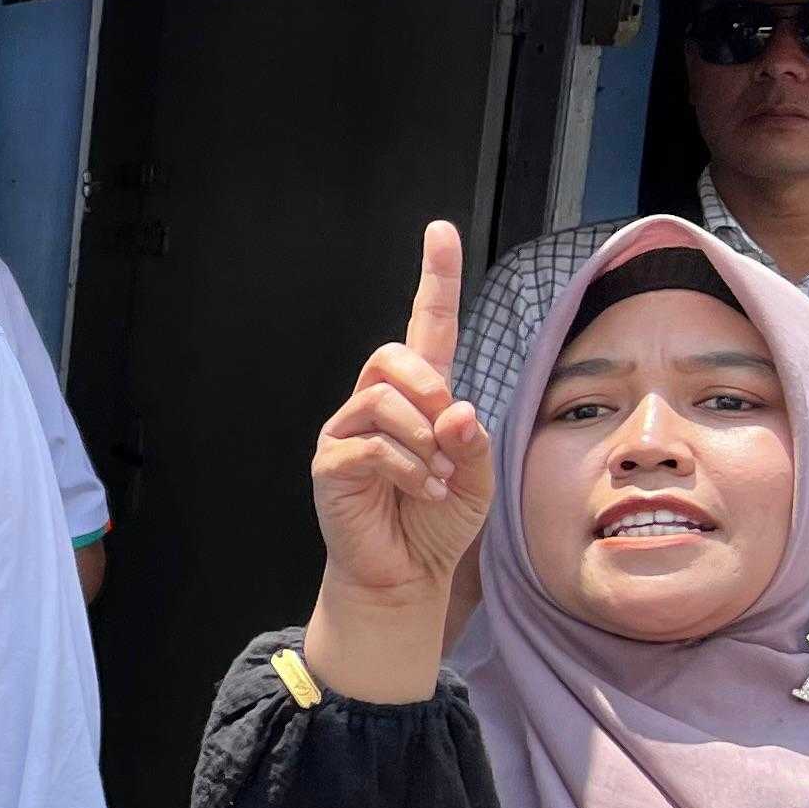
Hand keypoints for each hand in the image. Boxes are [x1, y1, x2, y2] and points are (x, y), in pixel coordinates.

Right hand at [301, 222, 491, 702]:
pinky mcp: (331, 462)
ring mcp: (348, 430)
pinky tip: (424, 491)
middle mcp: (377, 403)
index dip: (434, 277)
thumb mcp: (477, 477)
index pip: (427, 325)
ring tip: (439, 477)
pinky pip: (371, 443)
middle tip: (449, 433)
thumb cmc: (437, 523)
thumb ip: (473, 439)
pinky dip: (410, 468)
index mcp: (420, 397)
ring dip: (425, 439)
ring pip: (383, 398)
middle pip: (392, 354)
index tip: (440, 230)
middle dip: (428, 385)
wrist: (405, 577)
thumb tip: (455, 409)